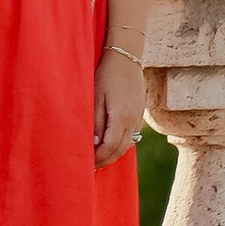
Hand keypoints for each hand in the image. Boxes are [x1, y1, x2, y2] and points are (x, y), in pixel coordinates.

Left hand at [95, 46, 146, 164]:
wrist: (126, 58)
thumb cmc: (106, 75)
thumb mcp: (96, 97)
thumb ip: (96, 122)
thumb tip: (95, 143)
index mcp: (121, 117)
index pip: (109, 147)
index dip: (97, 158)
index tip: (86, 163)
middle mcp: (132, 121)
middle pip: (120, 150)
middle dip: (105, 161)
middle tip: (91, 167)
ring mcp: (138, 118)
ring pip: (127, 145)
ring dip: (113, 155)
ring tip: (99, 159)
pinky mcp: (139, 114)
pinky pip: (131, 136)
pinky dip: (120, 145)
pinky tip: (110, 145)